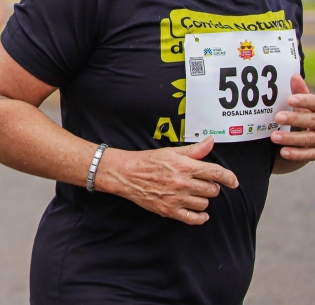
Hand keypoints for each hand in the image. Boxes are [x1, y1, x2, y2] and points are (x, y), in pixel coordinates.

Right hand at [96, 138, 238, 224]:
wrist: (125, 173)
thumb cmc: (147, 161)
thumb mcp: (171, 151)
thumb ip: (194, 150)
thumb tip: (210, 141)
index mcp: (185, 166)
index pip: (216, 173)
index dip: (229, 178)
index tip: (233, 181)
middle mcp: (182, 183)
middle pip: (212, 190)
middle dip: (211, 187)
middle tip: (203, 184)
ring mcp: (176, 198)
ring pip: (204, 204)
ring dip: (203, 200)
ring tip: (195, 194)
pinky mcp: (168, 210)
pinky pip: (192, 218)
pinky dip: (200, 217)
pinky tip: (200, 214)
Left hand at [273, 75, 314, 160]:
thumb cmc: (311, 115)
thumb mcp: (308, 105)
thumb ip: (301, 93)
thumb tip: (294, 76)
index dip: (304, 101)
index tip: (290, 100)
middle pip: (313, 120)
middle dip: (296, 119)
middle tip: (278, 117)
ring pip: (310, 138)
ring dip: (292, 138)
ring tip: (274, 136)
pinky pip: (310, 154)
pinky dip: (297, 154)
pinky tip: (283, 152)